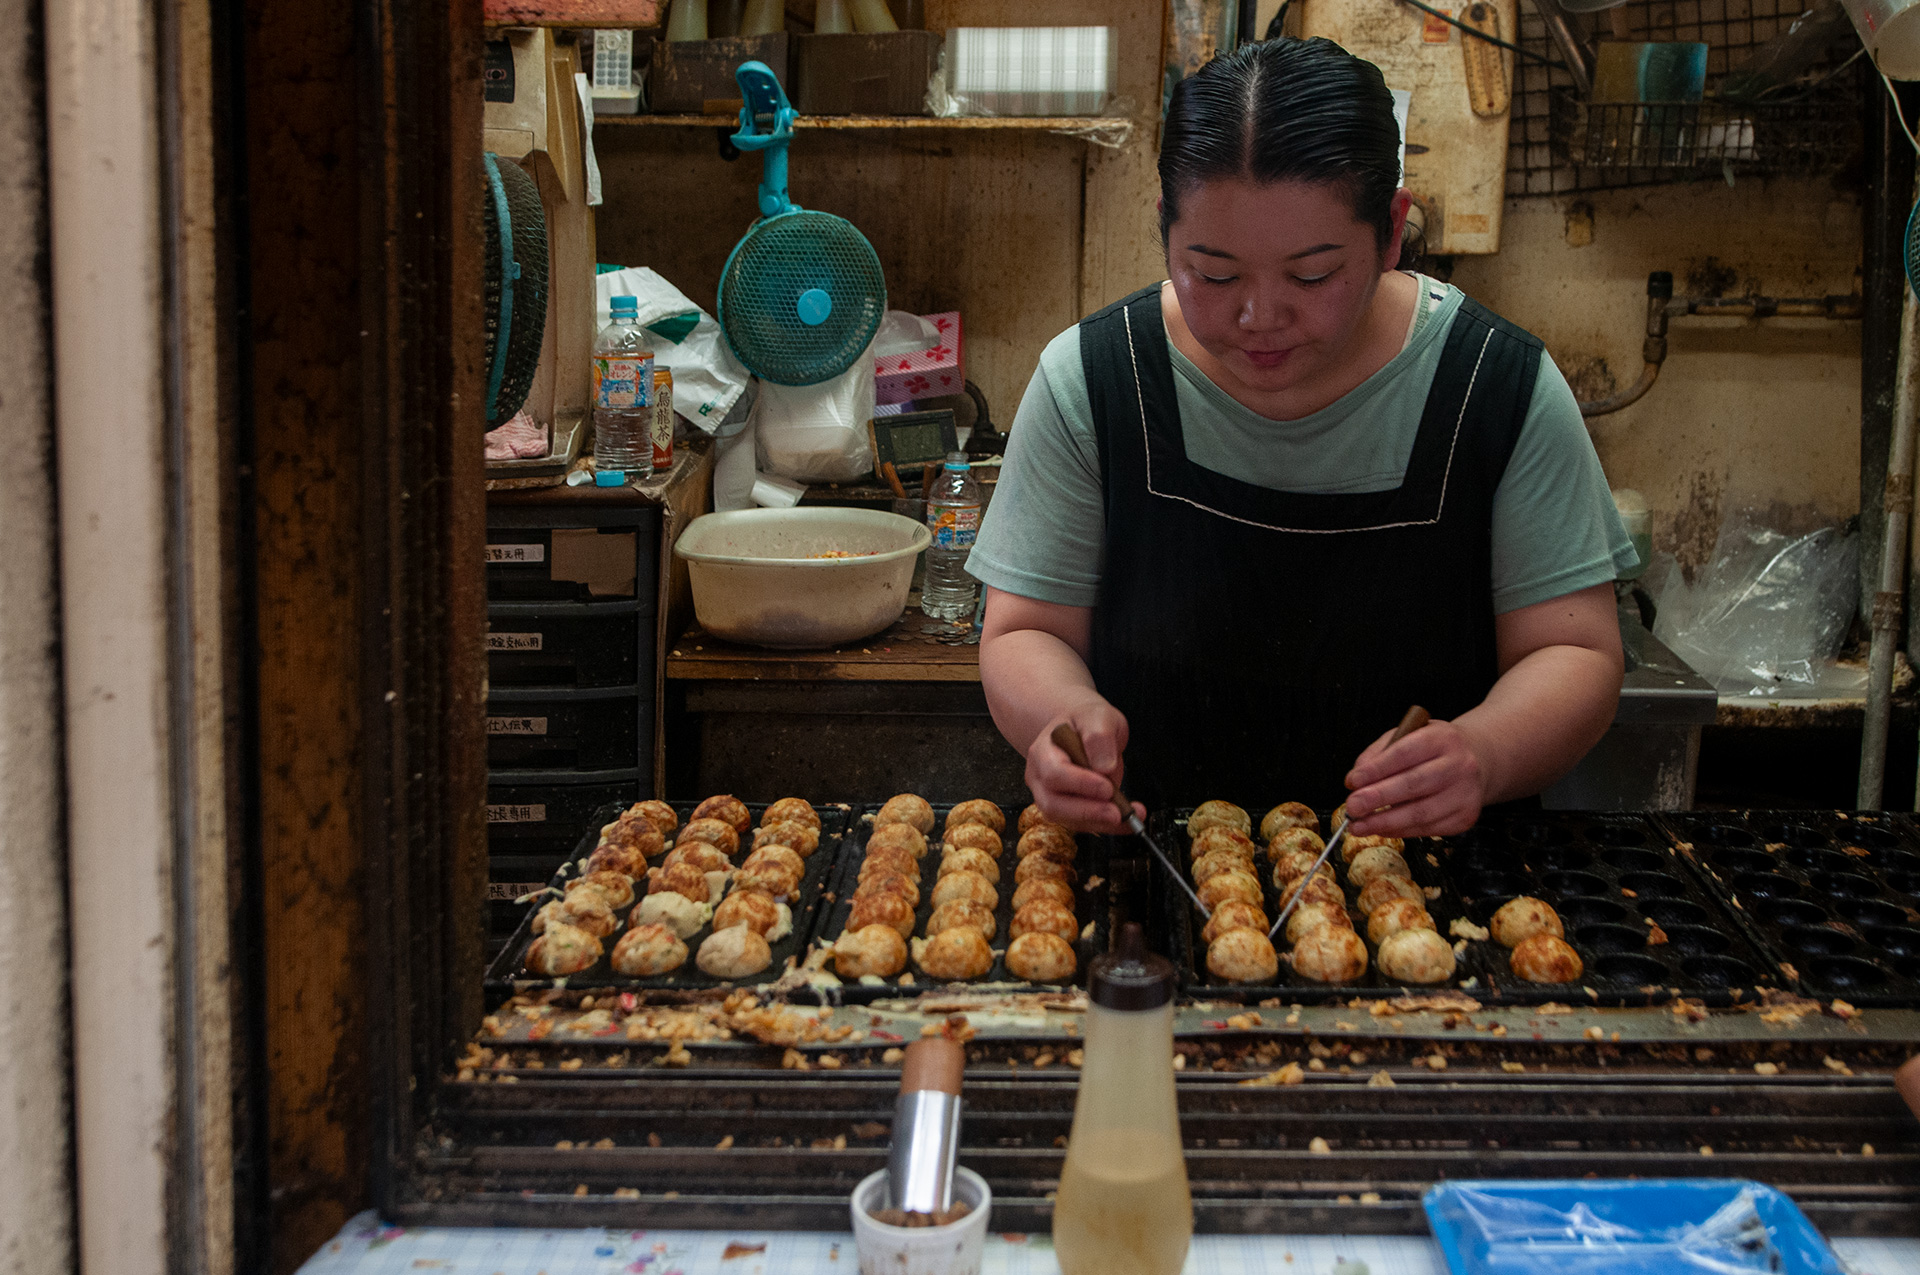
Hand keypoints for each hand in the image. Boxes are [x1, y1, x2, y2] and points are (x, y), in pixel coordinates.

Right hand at [1024, 702, 1144, 832]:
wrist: (1082, 731)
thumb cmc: (1087, 722)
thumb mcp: (1098, 716)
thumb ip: (1099, 736)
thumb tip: (1104, 767)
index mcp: (1043, 751)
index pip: (1054, 773)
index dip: (1080, 784)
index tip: (1107, 787)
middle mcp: (1040, 778)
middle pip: (1053, 804)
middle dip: (1088, 812)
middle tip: (1118, 813)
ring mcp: (1050, 797)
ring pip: (1067, 820)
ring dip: (1100, 822)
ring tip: (1130, 816)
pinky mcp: (1067, 812)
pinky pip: (1083, 825)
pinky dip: (1107, 826)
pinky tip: (1128, 820)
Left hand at [1343, 718, 1489, 837]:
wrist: (1478, 760)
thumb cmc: (1434, 748)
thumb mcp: (1408, 735)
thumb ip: (1379, 753)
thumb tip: (1356, 781)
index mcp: (1442, 738)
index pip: (1405, 753)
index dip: (1376, 769)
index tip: (1352, 781)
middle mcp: (1460, 765)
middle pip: (1413, 785)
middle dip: (1378, 799)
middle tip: (1352, 808)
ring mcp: (1466, 794)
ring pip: (1421, 813)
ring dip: (1385, 822)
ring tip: (1359, 825)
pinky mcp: (1465, 817)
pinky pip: (1428, 828)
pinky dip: (1400, 831)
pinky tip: (1381, 828)